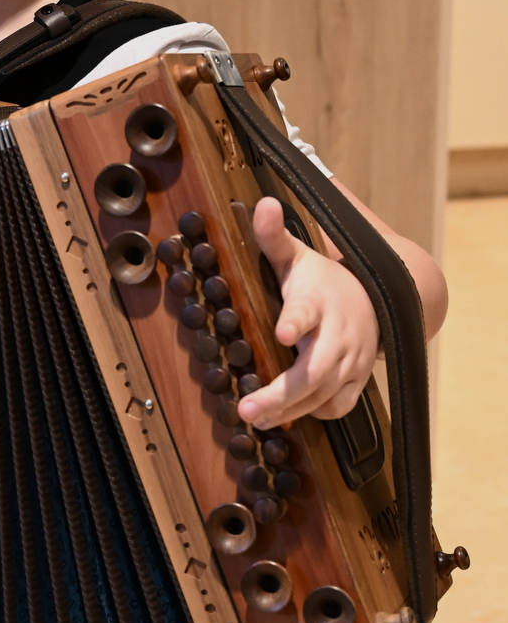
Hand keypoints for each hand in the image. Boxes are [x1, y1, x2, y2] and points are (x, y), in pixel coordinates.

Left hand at [235, 196, 378, 428]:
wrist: (374, 297)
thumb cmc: (321, 279)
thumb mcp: (295, 255)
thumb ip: (273, 236)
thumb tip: (264, 203)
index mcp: (317, 300)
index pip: (307, 310)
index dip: (296, 321)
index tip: (282, 333)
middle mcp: (338, 334)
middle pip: (314, 369)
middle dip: (281, 392)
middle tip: (248, 407)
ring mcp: (351, 360)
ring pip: (325, 394)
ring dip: (290, 410)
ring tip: (256, 419)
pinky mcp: (358, 380)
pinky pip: (340, 405)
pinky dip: (315, 414)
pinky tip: (286, 418)